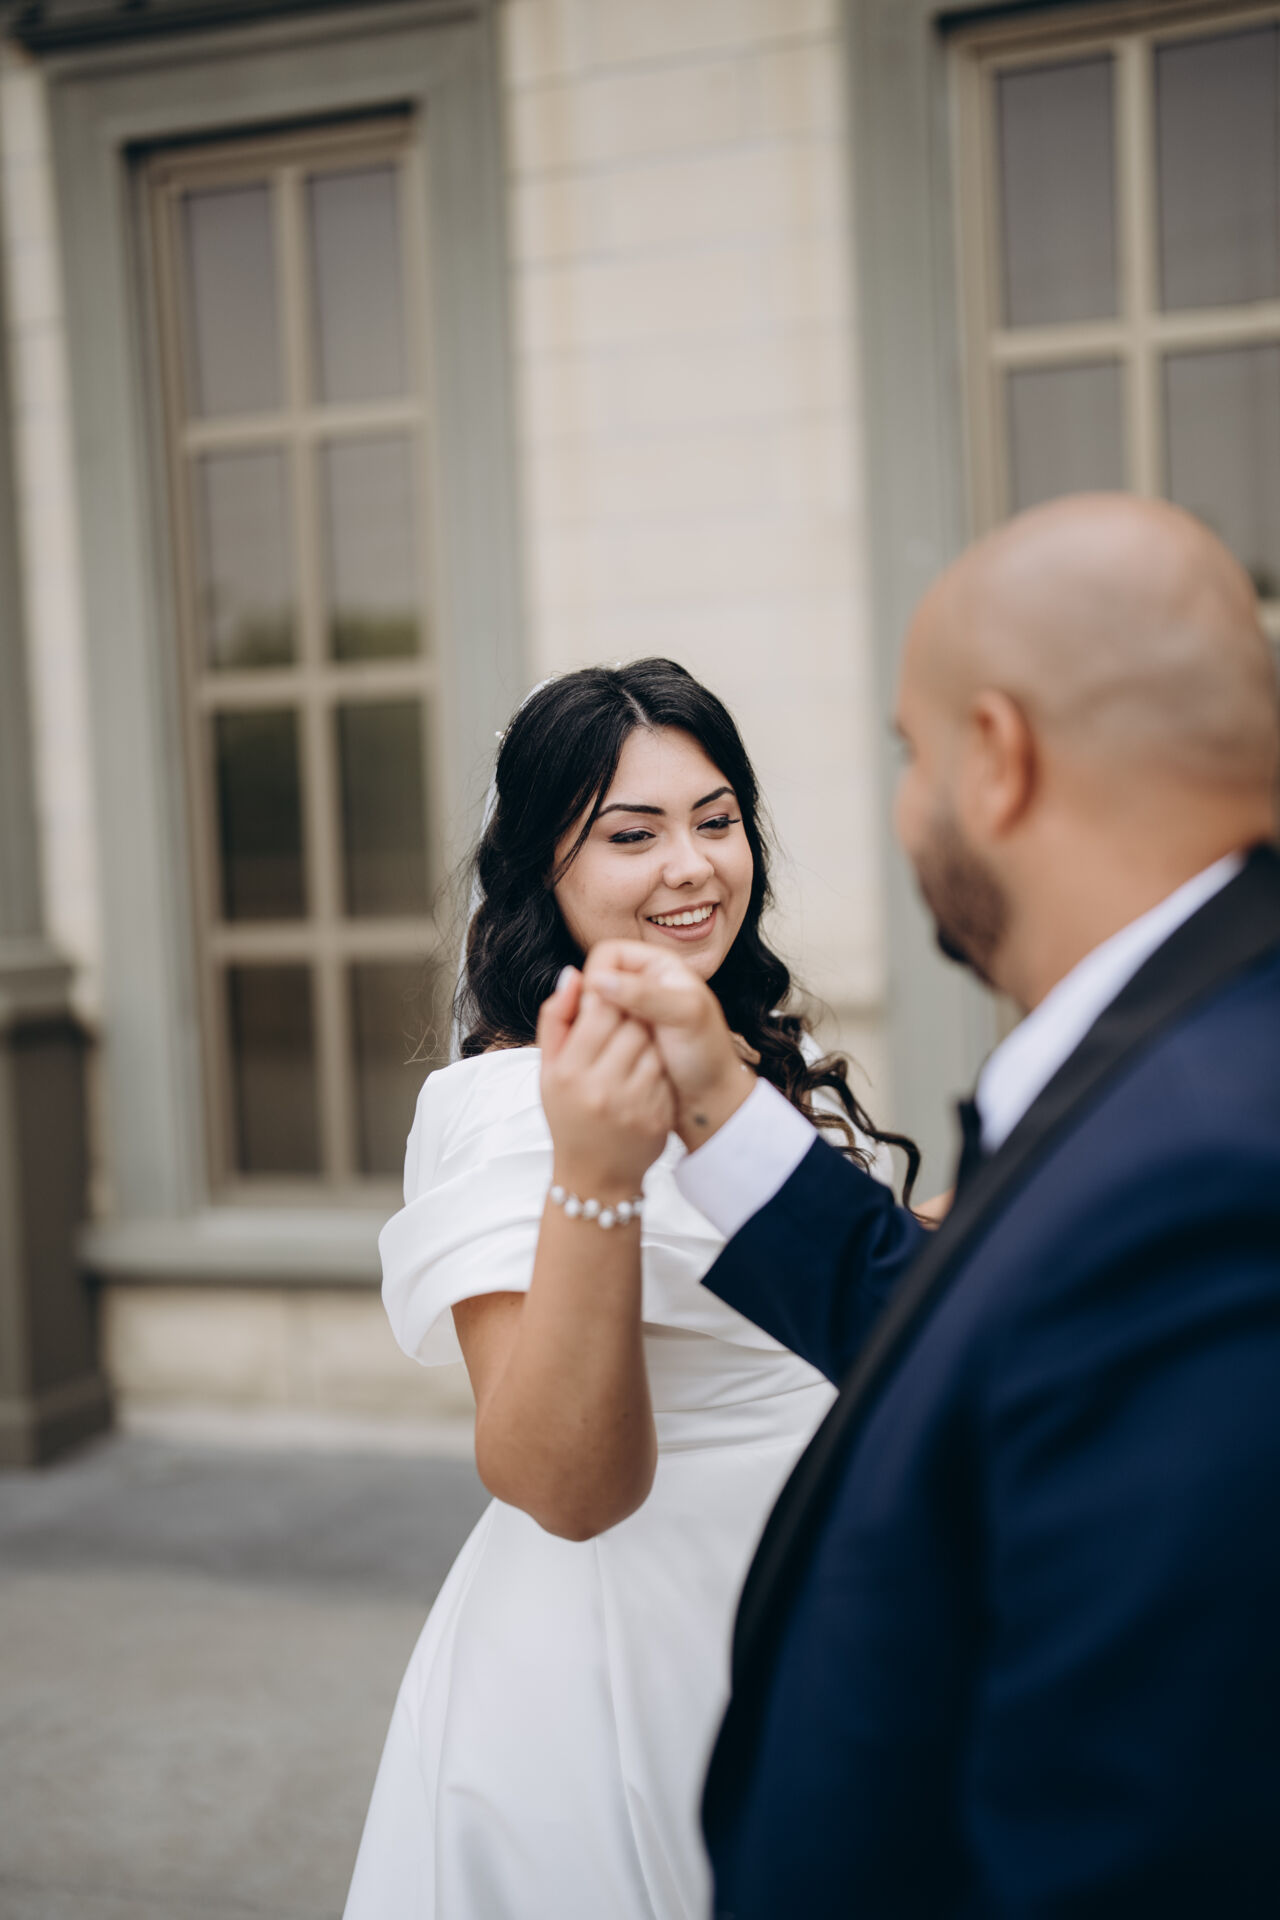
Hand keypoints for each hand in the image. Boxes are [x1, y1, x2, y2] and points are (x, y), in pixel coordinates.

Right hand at [537, 968, 675, 1197]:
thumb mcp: (548, 1069)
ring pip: (653, 1046)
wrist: (595, 1176)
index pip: (600, 1008)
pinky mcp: (655, 1117)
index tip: (610, 1003)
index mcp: (567, 1070)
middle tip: (628, 1023)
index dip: (610, 997)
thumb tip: (572, 974)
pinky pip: (665, 1073)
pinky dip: (659, 1068)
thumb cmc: (568, 1115)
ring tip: (635, 1050)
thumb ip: (555, 1018)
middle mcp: (598, 1087)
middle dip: (633, 1017)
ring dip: (649, 1041)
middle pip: (632, 1024)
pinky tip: (648, 1075)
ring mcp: (630, 1104)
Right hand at [580, 942, 752, 1149]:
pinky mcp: (623, 1036)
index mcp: (658, 964)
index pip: (607, 954)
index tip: (595, 1007)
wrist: (710, 1097)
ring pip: (592, 1008)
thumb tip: (597, 980)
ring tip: (620, 1050)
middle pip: (596, 980)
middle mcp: (642, 982)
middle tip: (610, 1034)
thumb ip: (644, 994)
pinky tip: (614, 1061)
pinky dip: (599, 1043)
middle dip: (595, 1006)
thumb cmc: (707, 1054)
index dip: (597, 977)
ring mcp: (631, 1010)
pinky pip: (596, 1032)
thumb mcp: (683, 1017)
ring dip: (598, 1028)